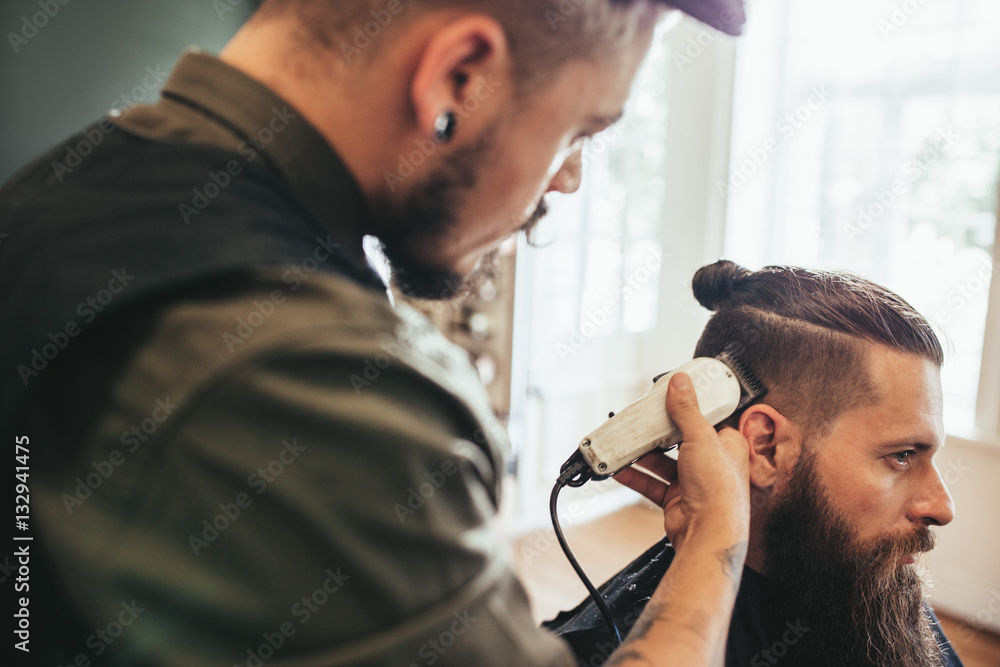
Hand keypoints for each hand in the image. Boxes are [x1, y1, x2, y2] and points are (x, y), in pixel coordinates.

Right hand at [614, 372, 749, 550]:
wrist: (709, 532)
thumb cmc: (720, 488)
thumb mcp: (702, 437)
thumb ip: (687, 409)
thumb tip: (680, 382)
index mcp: (727, 445)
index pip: (706, 419)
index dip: (687, 408)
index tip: (667, 397)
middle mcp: (711, 463)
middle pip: (679, 440)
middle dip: (657, 432)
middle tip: (640, 420)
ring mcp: (692, 482)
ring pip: (661, 462)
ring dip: (641, 454)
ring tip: (623, 442)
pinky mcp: (675, 499)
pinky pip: (650, 483)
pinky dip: (634, 475)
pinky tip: (619, 468)